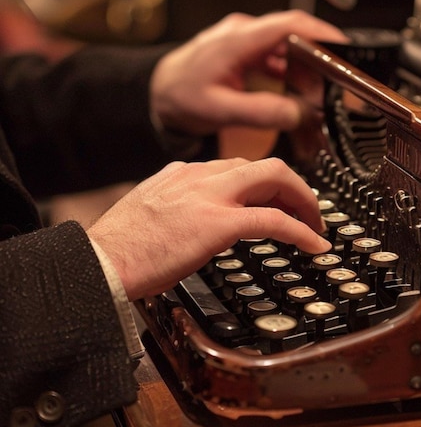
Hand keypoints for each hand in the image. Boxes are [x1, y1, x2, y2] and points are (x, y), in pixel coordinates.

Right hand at [87, 157, 330, 299]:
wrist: (98, 261)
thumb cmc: (120, 247)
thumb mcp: (154, 210)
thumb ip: (181, 204)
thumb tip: (199, 218)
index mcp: (184, 173)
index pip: (239, 167)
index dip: (266, 185)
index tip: (278, 201)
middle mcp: (200, 175)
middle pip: (263, 165)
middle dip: (293, 186)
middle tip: (308, 209)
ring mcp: (210, 195)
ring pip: (275, 179)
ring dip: (302, 201)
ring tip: (315, 224)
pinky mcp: (218, 222)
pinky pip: (274, 221)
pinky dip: (301, 230)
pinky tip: (314, 244)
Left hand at [149, 9, 346, 135]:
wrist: (159, 91)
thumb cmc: (180, 96)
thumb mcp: (218, 109)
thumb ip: (260, 112)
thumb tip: (300, 114)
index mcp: (238, 39)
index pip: (289, 24)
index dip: (321, 33)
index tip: (345, 47)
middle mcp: (245, 33)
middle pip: (295, 37)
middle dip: (320, 60)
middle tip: (336, 87)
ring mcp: (247, 41)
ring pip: (289, 49)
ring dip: (307, 71)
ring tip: (318, 98)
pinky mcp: (248, 52)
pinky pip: (279, 58)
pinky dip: (293, 76)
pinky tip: (299, 96)